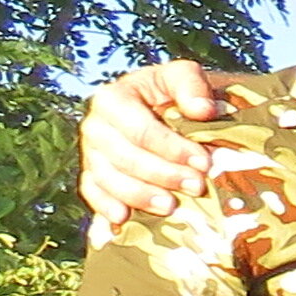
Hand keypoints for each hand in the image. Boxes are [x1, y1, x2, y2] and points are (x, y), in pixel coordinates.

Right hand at [79, 63, 228, 229]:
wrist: (163, 108)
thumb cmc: (173, 92)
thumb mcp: (184, 76)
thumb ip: (192, 85)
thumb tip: (203, 110)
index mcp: (112, 98)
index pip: (140, 129)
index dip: (172, 148)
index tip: (204, 162)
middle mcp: (95, 126)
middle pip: (125, 157)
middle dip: (162, 174)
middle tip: (196, 186)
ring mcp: (91, 153)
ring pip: (108, 178)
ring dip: (139, 195)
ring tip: (171, 206)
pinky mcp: (92, 175)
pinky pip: (92, 192)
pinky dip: (104, 206)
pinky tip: (123, 218)